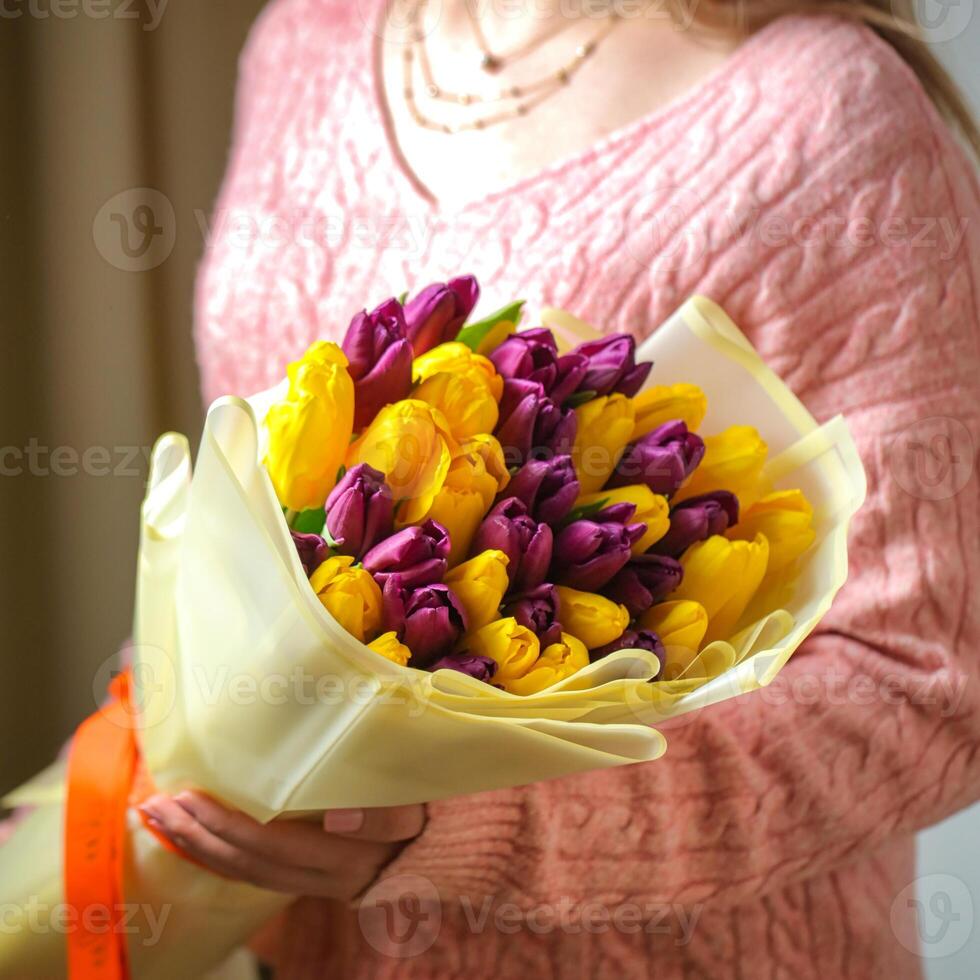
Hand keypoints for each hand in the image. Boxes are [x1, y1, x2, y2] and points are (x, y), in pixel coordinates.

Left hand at [138, 792, 424, 899]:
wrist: (450, 849)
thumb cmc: (434, 810)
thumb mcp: (424, 808)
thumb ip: (388, 814)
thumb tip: (337, 817)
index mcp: (354, 858)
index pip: (279, 848)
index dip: (232, 828)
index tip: (193, 800)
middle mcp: (330, 878)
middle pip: (253, 862)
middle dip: (201, 834)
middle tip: (159, 802)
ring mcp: (321, 883)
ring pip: (248, 873)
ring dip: (199, 846)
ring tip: (157, 815)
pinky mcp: (314, 878)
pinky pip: (256, 873)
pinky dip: (217, 854)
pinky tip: (190, 834)